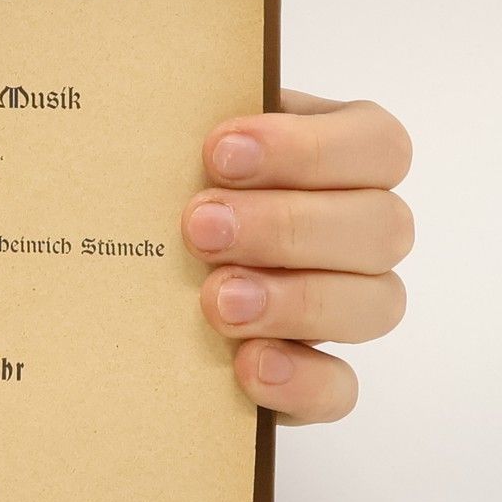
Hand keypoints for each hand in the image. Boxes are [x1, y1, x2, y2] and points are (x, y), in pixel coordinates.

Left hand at [184, 90, 411, 423]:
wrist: (121, 292)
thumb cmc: (158, 196)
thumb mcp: (170, 153)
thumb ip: (184, 131)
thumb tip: (153, 113)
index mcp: (339, 158)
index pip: (375, 144)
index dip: (308, 148)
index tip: (219, 151)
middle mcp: (358, 231)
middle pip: (380, 226)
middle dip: (287, 225)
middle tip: (198, 228)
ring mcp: (346, 306)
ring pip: (376, 304)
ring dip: (295, 300)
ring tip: (215, 300)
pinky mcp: (317, 377)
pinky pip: (340, 388)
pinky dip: (299, 379)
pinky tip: (247, 366)